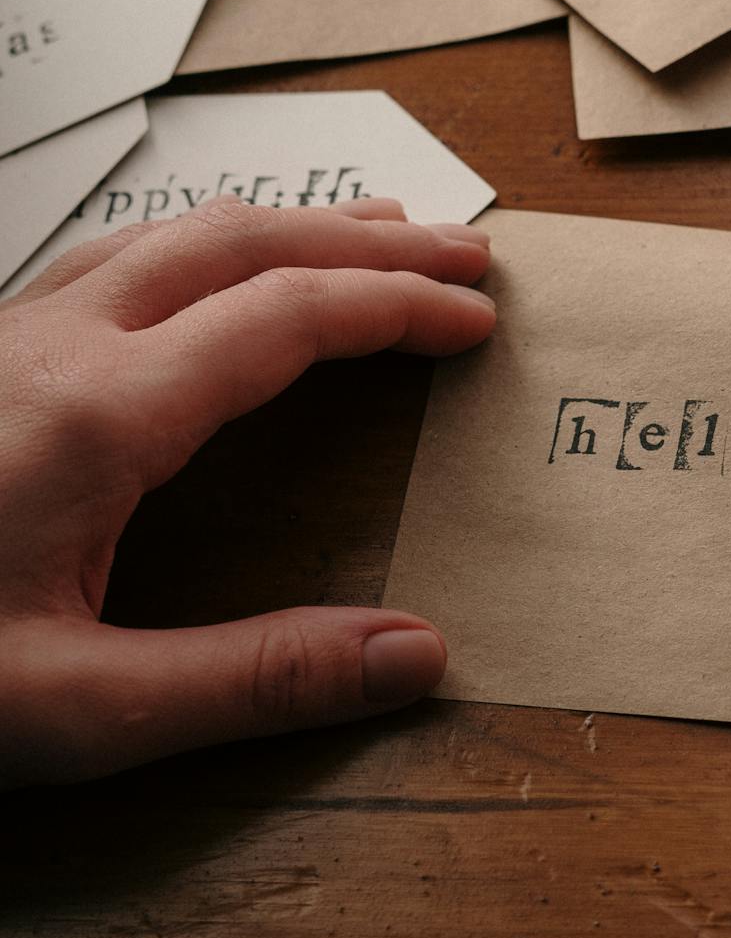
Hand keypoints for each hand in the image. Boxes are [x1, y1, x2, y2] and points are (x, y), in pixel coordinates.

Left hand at [0, 196, 494, 787]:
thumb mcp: (80, 711)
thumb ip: (256, 680)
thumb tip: (416, 654)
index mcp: (100, 415)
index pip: (287, 317)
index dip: (397, 308)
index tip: (477, 319)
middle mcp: (54, 343)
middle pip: (242, 241)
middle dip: (368, 241)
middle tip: (466, 254)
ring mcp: (6, 333)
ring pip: (173, 232)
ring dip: (289, 226)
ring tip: (373, 240)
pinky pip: (116, 257)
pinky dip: (210, 247)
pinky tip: (219, 280)